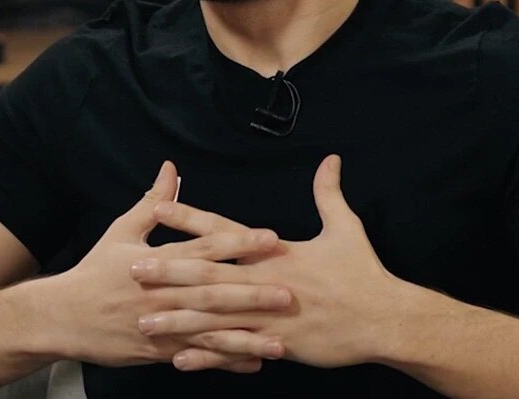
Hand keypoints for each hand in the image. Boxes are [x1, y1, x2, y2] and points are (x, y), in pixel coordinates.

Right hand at [50, 161, 291, 371]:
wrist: (64, 317)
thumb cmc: (95, 270)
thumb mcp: (122, 231)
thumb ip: (154, 203)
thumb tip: (171, 169)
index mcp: (156, 261)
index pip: (203, 249)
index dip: (237, 242)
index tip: (269, 239)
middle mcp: (164, 294)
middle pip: (213, 294)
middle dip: (252, 294)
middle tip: (287, 292)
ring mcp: (163, 326)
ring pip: (210, 333)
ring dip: (246, 337)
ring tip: (281, 341)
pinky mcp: (161, 351)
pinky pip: (199, 357)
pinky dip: (226, 361)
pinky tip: (254, 362)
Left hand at [131, 155, 405, 369]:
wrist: (385, 319)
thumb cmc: (364, 274)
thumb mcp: (346, 228)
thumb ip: (329, 194)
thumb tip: (330, 160)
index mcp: (275, 253)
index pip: (224, 232)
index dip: (190, 219)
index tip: (159, 208)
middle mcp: (265, 283)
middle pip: (208, 274)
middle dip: (168, 271)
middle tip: (133, 268)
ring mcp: (269, 316)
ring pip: (214, 318)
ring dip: (177, 319)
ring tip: (144, 320)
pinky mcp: (277, 344)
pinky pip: (234, 351)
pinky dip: (206, 356)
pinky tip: (178, 359)